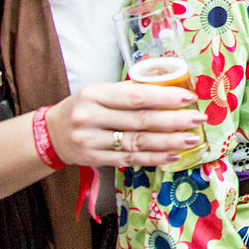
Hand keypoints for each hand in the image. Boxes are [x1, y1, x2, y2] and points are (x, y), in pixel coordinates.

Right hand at [47, 81, 206, 166]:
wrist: (50, 134)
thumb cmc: (84, 107)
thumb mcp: (99, 92)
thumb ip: (129, 91)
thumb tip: (170, 89)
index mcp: (95, 94)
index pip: (136, 96)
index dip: (165, 98)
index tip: (189, 98)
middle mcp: (91, 118)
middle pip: (140, 121)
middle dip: (174, 120)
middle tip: (198, 119)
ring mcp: (91, 141)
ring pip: (137, 143)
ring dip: (168, 142)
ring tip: (191, 139)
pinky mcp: (93, 159)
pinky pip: (129, 159)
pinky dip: (153, 158)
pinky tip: (172, 156)